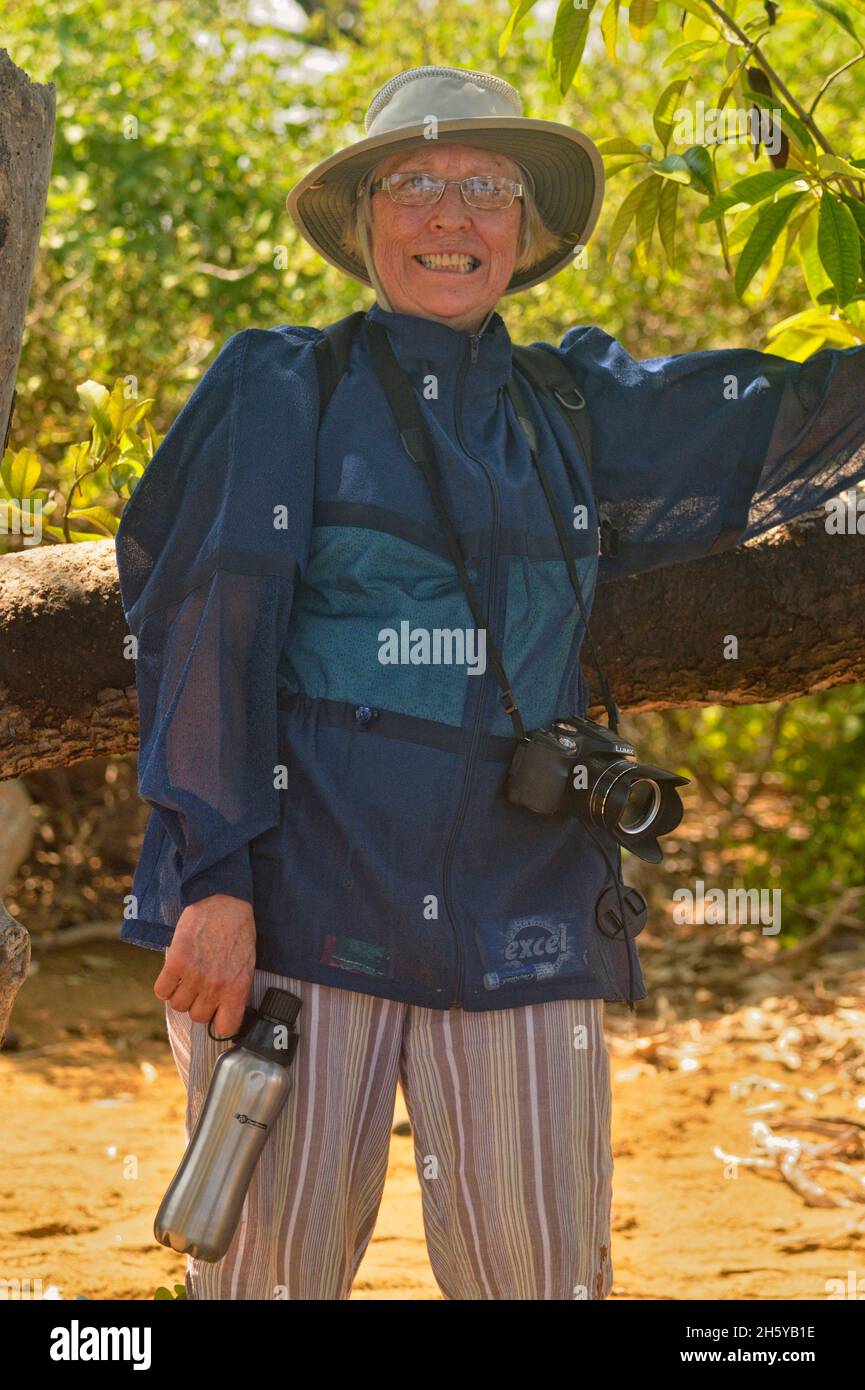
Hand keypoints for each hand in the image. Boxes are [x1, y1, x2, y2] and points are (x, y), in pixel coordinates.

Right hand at [154, 894, 255, 1036]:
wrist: (223, 901)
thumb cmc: (238, 930)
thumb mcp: (247, 963)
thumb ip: (236, 989)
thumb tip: (226, 1011)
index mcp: (237, 988)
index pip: (226, 1027)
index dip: (219, 1023)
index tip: (217, 1016)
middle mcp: (215, 986)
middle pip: (197, 1017)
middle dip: (198, 1004)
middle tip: (201, 987)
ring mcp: (194, 975)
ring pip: (178, 1006)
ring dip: (181, 994)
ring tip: (188, 977)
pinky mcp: (176, 962)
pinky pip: (162, 991)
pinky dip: (165, 986)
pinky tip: (174, 973)